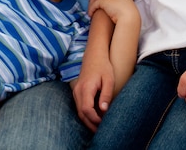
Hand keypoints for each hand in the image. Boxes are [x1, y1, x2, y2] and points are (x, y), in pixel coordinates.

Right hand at [72, 17, 114, 132]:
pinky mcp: (77, 91)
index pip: (86, 109)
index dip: (94, 119)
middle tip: (102, 131)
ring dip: (88, 120)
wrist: (94, 55)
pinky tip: (95, 117)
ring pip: (79, 111)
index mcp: (86, 88)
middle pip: (81, 113)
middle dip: (91, 124)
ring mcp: (76, 91)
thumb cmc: (103, 66)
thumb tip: (104, 110)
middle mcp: (78, 91)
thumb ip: (106, 94)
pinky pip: (80, 106)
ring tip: (99, 127)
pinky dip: (86, 114)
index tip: (103, 123)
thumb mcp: (109, 79)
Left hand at [88, 0, 135, 21]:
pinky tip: (90, 14)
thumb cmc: (130, 15)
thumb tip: (117, 4)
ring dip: (91, 3)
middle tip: (91, 0)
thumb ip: (121, 0)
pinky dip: (91, 9)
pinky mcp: (103, 0)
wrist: (129, 18)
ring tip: (90, 10)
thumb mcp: (128, 3)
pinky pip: (94, 4)